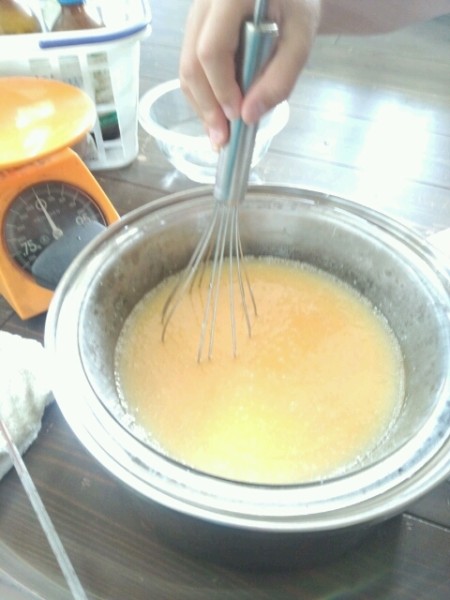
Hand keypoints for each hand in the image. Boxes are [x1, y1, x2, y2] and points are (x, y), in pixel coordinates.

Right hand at [180, 0, 321, 147]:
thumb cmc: (297, 5)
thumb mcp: (300, 39)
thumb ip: (279, 78)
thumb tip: (248, 116)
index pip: (211, 50)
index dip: (221, 89)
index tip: (237, 117)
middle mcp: (204, 3)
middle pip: (191, 62)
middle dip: (205, 105)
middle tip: (221, 139)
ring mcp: (195, 13)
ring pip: (186, 66)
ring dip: (201, 104)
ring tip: (218, 133)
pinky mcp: (195, 26)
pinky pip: (191, 63)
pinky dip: (204, 92)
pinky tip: (217, 113)